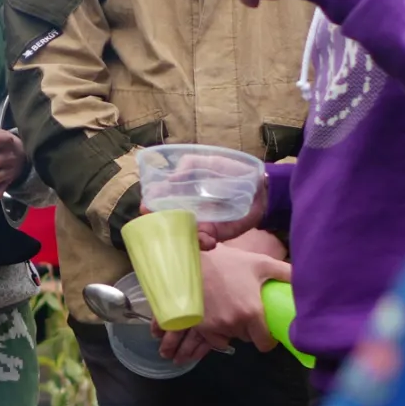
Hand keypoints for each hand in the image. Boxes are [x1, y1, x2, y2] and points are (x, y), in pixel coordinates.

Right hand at [138, 154, 267, 249]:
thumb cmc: (232, 172)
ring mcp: (200, 224)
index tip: (145, 206)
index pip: (160, 201)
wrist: (259, 187)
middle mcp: (187, 211)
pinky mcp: (216, 234)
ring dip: (181, 237)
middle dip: (157, 226)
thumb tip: (171, 178)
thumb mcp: (210, 162)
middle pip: (166, 222)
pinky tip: (208, 239)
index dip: (150, 204)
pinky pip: (204, 242)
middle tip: (156, 224)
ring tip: (190, 233)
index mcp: (181, 194)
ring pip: (183, 235)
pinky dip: (203, 243)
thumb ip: (190, 164)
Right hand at [156, 244, 289, 364]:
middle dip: (249, 329)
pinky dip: (217, 333)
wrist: (192, 260)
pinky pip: (213, 339)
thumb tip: (308, 276)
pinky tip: (216, 317)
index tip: (267, 331)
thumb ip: (285, 272)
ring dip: (232, 330)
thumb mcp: (260, 263)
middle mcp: (234, 324)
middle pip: (247, 339)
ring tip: (230, 312)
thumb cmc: (228, 262)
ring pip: (230, 338)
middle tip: (246, 313)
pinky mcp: (200, 326)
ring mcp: (215, 327)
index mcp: (252, 312)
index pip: (265, 344)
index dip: (268, 339)